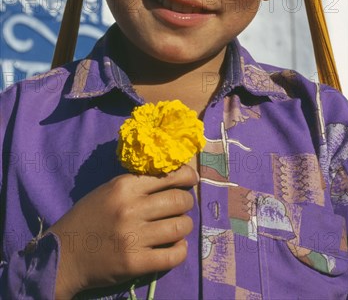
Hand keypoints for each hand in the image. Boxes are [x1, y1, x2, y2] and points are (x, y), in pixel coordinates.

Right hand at [48, 164, 197, 297]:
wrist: (64, 254)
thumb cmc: (88, 218)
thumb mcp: (108, 190)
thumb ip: (136, 184)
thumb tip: (171, 178)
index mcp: (124, 186)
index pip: (168, 175)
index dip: (186, 176)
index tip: (192, 179)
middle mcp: (131, 208)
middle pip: (179, 200)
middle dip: (186, 202)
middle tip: (182, 207)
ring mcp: (133, 236)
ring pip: (181, 226)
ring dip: (184, 226)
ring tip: (178, 227)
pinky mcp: (135, 263)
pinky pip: (174, 255)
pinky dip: (180, 250)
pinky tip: (176, 247)